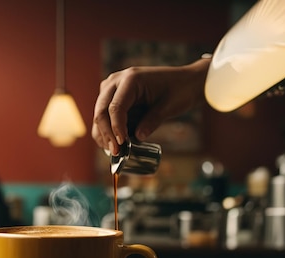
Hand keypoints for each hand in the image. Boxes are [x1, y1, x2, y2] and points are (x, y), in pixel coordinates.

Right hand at [91, 57, 210, 154]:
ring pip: (100, 114)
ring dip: (104, 133)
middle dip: (106, 133)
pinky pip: (105, 115)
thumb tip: (137, 138)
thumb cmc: (180, 91)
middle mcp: (117, 81)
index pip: (115, 107)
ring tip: (114, 151)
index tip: (121, 145)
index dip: (116, 128)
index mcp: (131, 79)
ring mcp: (112, 88)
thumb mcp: (169, 107)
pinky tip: (114, 143)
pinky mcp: (113, 96)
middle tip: (115, 152)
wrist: (185, 81)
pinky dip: (107, 130)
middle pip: (101, 110)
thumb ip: (152, 121)